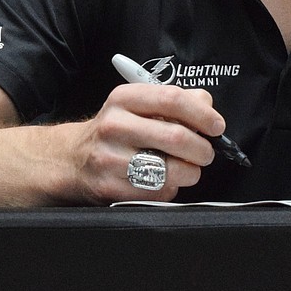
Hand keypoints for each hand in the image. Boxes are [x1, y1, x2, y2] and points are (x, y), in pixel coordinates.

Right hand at [69, 83, 226, 203]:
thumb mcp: (138, 105)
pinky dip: (170, 189)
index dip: (202, 114)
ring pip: (170, 169)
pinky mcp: (110, 188)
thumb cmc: (117, 130)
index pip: (172, 99)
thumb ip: (175, 101)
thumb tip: (207, 106)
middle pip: (176, 137)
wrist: (72, 159)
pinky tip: (164, 181)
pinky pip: (157, 193)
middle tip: (206, 152)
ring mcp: (110, 158)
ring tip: (189, 168)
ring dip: (190, 172)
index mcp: (124, 98)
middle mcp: (114, 125)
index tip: (217, 126)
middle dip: (202, 148)